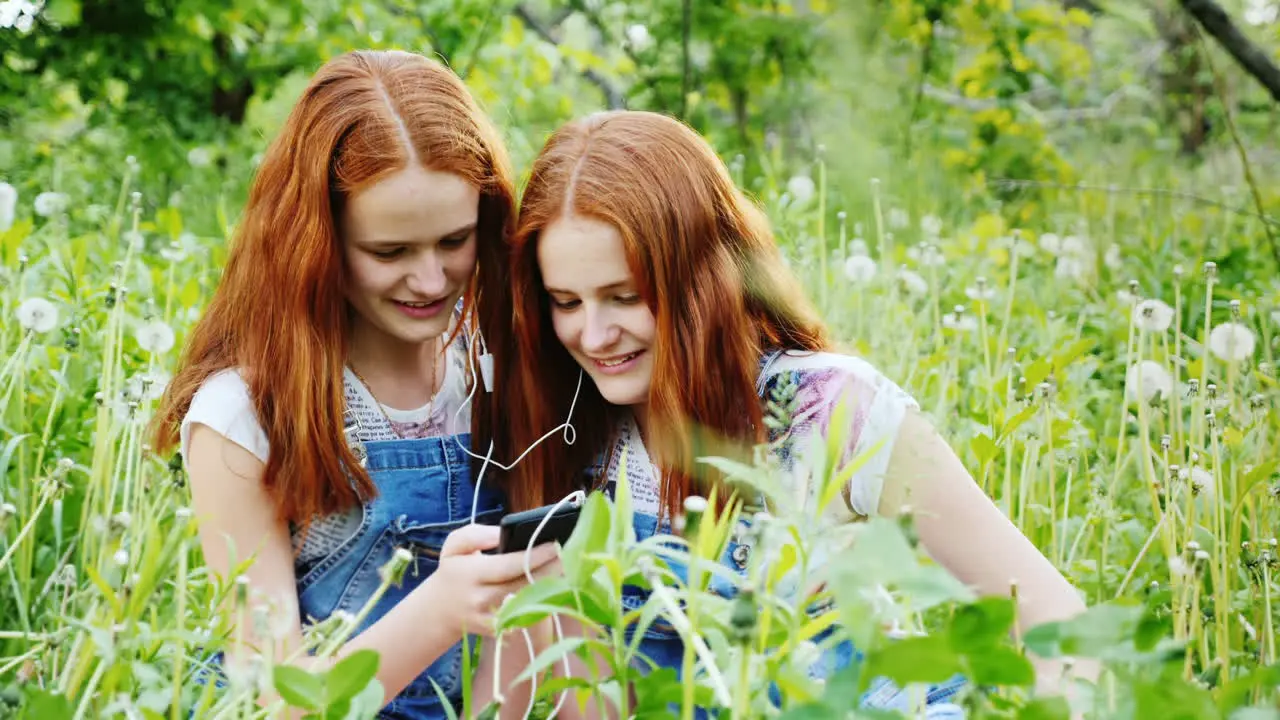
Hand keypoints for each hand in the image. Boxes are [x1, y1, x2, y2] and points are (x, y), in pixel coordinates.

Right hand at [434, 524, 559, 635]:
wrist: (438, 611)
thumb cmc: (453, 572)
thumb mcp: (454, 546)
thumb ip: (475, 534)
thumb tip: (501, 533)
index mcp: (471, 573)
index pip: (508, 565)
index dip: (533, 556)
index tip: (555, 544)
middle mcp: (480, 597)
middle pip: (522, 585)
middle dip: (549, 570)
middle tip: (570, 556)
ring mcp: (488, 617)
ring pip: (525, 603)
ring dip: (548, 588)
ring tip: (567, 571)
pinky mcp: (495, 631)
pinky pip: (521, 621)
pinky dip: (537, 609)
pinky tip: (554, 594)